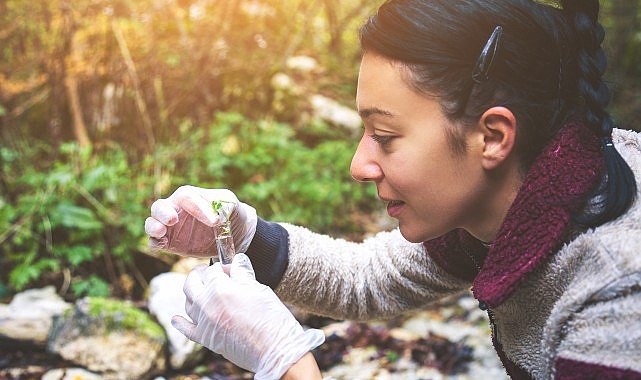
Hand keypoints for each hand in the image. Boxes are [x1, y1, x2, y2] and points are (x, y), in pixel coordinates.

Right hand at [145, 186, 256, 256]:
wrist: (232, 234)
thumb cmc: (230, 213)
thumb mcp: (231, 205)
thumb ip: (225, 205)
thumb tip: (216, 214)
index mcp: (190, 197)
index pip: (187, 197)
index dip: (198, 208)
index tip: (215, 222)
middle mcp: (175, 209)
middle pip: (160, 206)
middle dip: (163, 212)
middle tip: (173, 219)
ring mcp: (170, 227)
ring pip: (152, 222)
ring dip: (153, 226)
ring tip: (161, 231)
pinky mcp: (169, 242)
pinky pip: (154, 242)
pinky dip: (154, 242)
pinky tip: (162, 244)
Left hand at [171, 254, 324, 378]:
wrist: (274, 350)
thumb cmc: (271, 318)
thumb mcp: (259, 289)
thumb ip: (243, 273)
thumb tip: (238, 259)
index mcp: (220, 289)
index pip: (213, 270)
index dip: (223, 266)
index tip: (232, 269)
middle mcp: (207, 304)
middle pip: (192, 283)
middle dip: (200, 274)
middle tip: (210, 272)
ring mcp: (204, 322)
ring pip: (188, 303)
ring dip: (193, 293)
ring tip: (203, 290)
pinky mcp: (205, 339)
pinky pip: (186, 329)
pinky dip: (180, 322)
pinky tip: (176, 318)